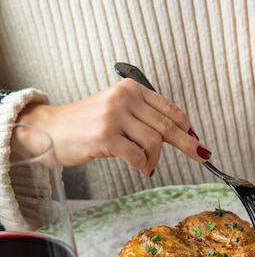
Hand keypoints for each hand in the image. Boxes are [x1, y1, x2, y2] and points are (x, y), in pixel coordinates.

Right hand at [16, 79, 210, 175]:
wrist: (51, 129)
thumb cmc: (86, 124)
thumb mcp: (117, 111)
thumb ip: (143, 117)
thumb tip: (180, 134)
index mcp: (130, 89)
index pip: (169, 108)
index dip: (187, 126)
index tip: (197, 140)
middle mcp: (123, 98)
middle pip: (167, 125)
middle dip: (187, 143)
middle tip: (201, 156)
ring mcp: (114, 116)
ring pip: (154, 142)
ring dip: (155, 159)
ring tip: (147, 165)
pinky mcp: (105, 136)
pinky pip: (137, 155)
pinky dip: (143, 165)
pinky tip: (140, 167)